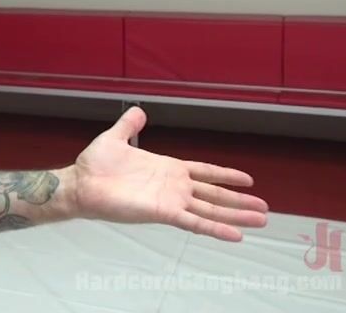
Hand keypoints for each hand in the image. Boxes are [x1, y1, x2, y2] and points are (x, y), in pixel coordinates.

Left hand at [67, 106, 268, 241]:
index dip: (225, 175)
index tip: (248, 179)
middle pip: (214, 194)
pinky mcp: (163, 213)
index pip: (204, 172)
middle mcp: (174, 187)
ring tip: (261, 220)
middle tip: (265, 208)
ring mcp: (171, 201)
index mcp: (167, 169)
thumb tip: (139, 110)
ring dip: (236, 215)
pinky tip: (236, 235)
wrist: (80, 183)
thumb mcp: (115, 137)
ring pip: (211, 210)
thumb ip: (129, 125)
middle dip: (239, 201)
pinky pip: (194, 222)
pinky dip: (215, 229)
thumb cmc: (94, 164)